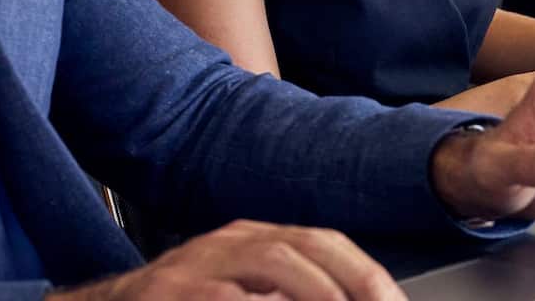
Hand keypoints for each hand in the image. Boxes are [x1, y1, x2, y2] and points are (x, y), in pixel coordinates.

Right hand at [50, 219, 399, 299]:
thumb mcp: (239, 292)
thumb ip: (287, 291)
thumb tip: (356, 298)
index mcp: (251, 240)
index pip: (324, 242)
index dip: (366, 273)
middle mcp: (228, 243)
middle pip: (307, 246)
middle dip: (355, 281)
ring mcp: (197, 266)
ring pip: (272, 262)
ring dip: (318, 290)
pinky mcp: (168, 292)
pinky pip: (222, 295)